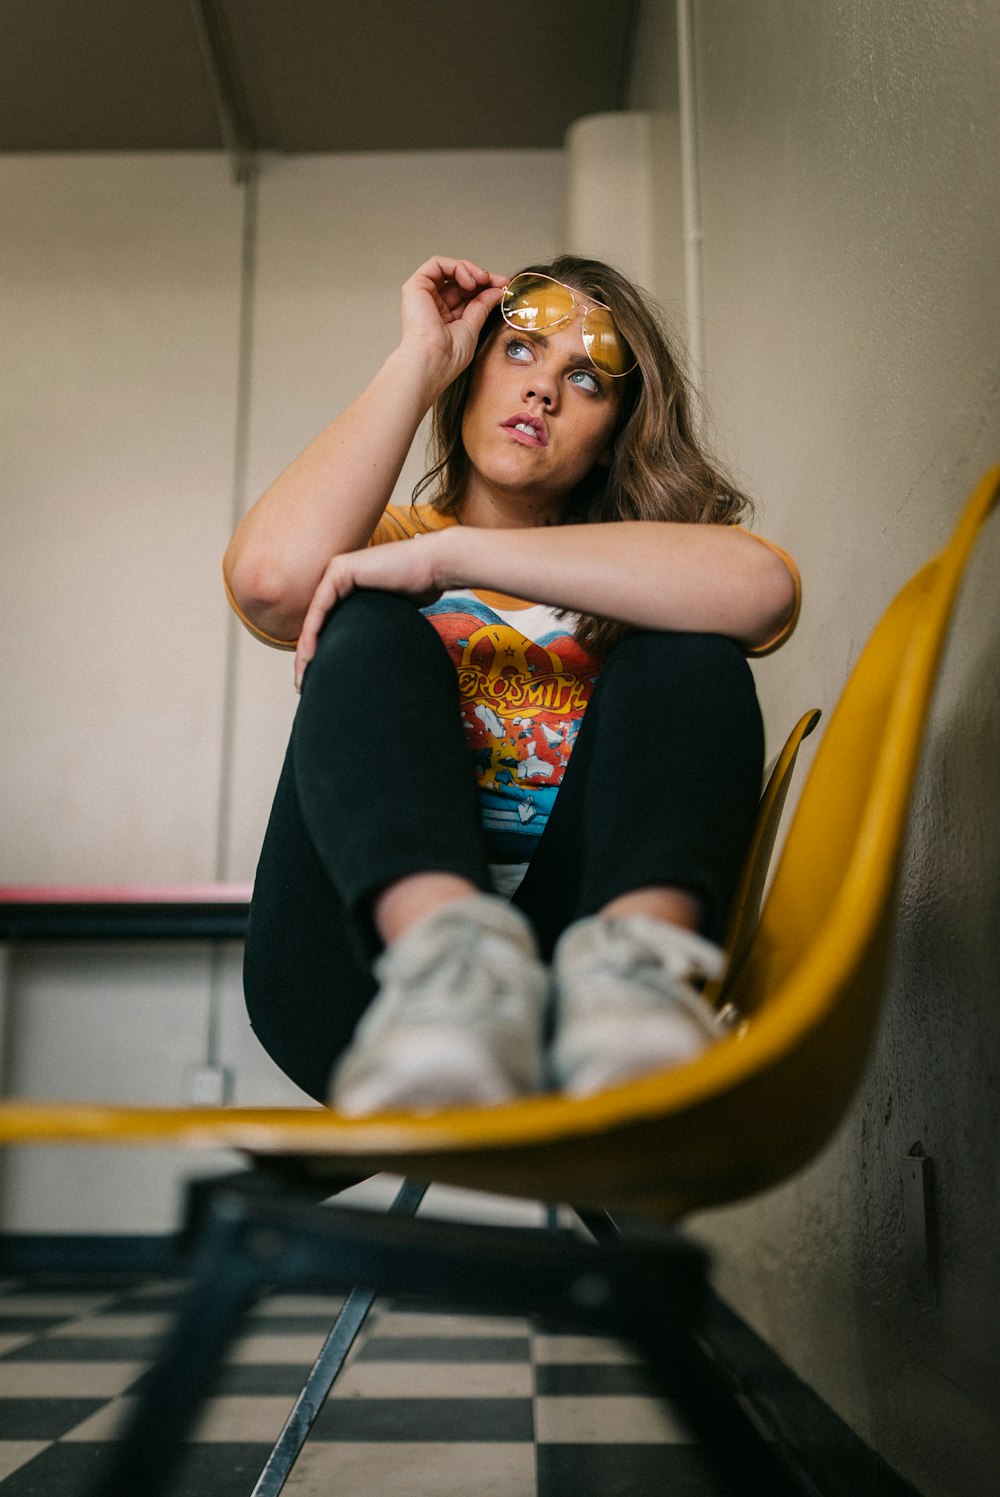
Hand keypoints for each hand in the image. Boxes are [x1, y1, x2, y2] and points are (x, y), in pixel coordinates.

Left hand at [295, 536, 444, 690]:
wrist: (434, 567)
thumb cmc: (421, 590)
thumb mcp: (388, 619)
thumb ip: (370, 632)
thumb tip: (369, 663)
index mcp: (348, 591)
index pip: (327, 628)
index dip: (320, 656)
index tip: (319, 684)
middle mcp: (339, 580)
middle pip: (317, 624)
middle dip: (307, 658)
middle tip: (304, 686)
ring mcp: (336, 573)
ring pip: (315, 618)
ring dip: (305, 649)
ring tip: (305, 676)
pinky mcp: (339, 571)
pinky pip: (320, 607)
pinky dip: (313, 632)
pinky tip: (310, 655)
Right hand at [399, 256, 508, 397]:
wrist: (432, 361)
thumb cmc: (448, 356)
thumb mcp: (472, 328)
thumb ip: (482, 306)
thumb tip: (496, 290)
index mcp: (446, 318)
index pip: (468, 294)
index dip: (486, 287)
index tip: (503, 287)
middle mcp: (434, 305)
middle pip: (460, 280)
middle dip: (483, 277)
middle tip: (499, 282)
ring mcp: (424, 295)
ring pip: (449, 269)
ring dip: (471, 270)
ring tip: (483, 280)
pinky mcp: (415, 286)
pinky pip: (437, 264)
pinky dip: (456, 267)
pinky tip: (469, 281)